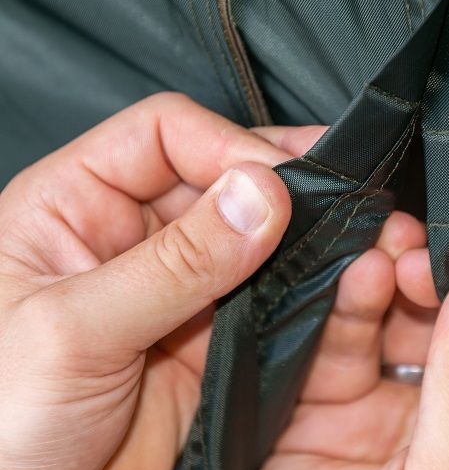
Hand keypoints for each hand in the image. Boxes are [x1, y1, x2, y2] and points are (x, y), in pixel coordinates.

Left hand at [0, 93, 324, 469]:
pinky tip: (334, 278)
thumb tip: (260, 194)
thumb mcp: (74, 333)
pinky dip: (306, 284)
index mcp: (75, 205)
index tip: (278, 185)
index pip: (166, 135)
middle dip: (282, 179)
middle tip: (342, 187)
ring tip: (353, 229)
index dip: (227, 146)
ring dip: (302, 231)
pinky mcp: (214, 334)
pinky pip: (272, 293)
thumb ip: (172, 265)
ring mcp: (180, 285)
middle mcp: (132, 235)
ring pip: (256, 234)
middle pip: (221, 175)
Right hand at [263, 213, 448, 469]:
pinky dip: (298, 328)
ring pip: (350, 333)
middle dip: (397, 273)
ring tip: (356, 262)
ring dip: (351, 292)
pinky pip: (295, 366)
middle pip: (405, 320)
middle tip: (392, 243)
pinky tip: (305, 292)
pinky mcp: (295, 431)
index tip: (436, 255)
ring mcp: (352, 418)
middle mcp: (415, 410)